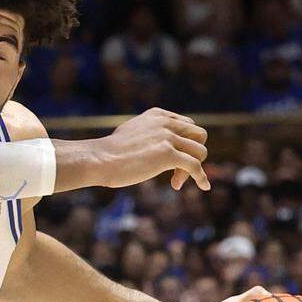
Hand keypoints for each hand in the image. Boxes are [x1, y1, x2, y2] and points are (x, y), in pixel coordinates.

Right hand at [89, 108, 210, 190]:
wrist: (98, 160)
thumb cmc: (109, 152)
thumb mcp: (132, 132)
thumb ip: (149, 132)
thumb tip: (157, 145)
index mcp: (157, 115)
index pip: (187, 125)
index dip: (185, 143)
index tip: (174, 159)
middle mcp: (165, 123)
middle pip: (199, 135)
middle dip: (194, 153)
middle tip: (179, 170)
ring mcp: (167, 138)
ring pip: (200, 151)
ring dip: (193, 168)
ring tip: (177, 181)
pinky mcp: (167, 155)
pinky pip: (195, 166)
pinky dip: (201, 177)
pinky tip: (203, 186)